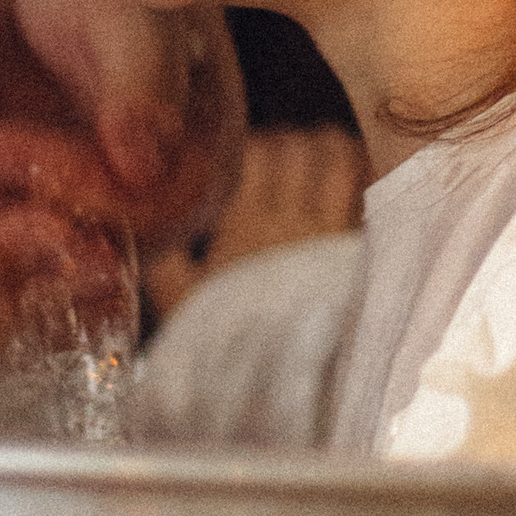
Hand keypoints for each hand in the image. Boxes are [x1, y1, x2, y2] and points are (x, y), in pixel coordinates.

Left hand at [0, 0, 244, 250]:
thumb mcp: (128, 6)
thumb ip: (137, 77)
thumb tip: (141, 163)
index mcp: (207, 161)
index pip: (146, 210)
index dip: (73, 187)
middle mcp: (161, 210)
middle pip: (88, 250)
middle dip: (9, 210)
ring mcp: (103, 220)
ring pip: (40, 257)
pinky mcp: (46, 217)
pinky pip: (5, 242)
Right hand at [142, 124, 368, 316]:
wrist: (276, 372)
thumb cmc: (225, 335)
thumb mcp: (179, 297)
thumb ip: (167, 254)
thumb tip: (149, 219)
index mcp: (245, 221)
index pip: (259, 151)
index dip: (258, 145)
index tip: (252, 159)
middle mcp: (291, 218)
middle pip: (301, 147)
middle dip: (294, 143)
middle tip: (288, 160)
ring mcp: (330, 230)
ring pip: (338, 157)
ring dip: (329, 150)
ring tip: (321, 162)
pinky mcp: (358, 246)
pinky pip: (367, 187)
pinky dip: (360, 172)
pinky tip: (353, 180)